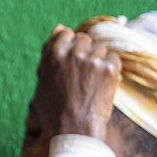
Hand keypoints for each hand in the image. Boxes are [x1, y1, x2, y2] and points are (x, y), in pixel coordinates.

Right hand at [35, 25, 121, 139]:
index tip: (73, 61)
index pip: (67, 34)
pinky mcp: (110, 68)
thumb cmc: (54, 107)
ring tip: (93, 80)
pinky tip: (103, 83)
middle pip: (85, 39)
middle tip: (84, 73)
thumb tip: (60, 27)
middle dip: (85, 52)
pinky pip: (114, 58)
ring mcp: (92, 59)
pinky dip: (111, 68)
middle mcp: (73, 52)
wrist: (73, 128)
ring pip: (101, 48)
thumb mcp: (43, 78)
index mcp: (53, 53)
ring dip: (99, 60)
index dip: (71, 48)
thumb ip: (51, 52)